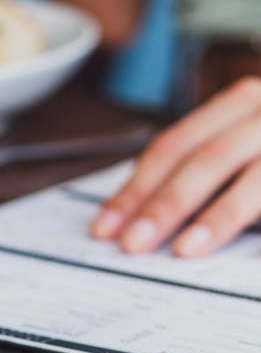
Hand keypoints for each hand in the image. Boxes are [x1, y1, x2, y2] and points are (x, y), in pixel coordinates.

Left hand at [92, 77, 260, 256]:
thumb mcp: (242, 145)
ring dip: (216, 216)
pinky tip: (238, 246)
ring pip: (252, 176)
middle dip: (163, 203)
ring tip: (183, 249)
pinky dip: (251, 217)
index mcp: (239, 104)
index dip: (135, 187)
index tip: (106, 225)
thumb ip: (205, 171)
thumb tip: (142, 214)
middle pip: (204, 158)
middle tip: (132, 244)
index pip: (172, 146)